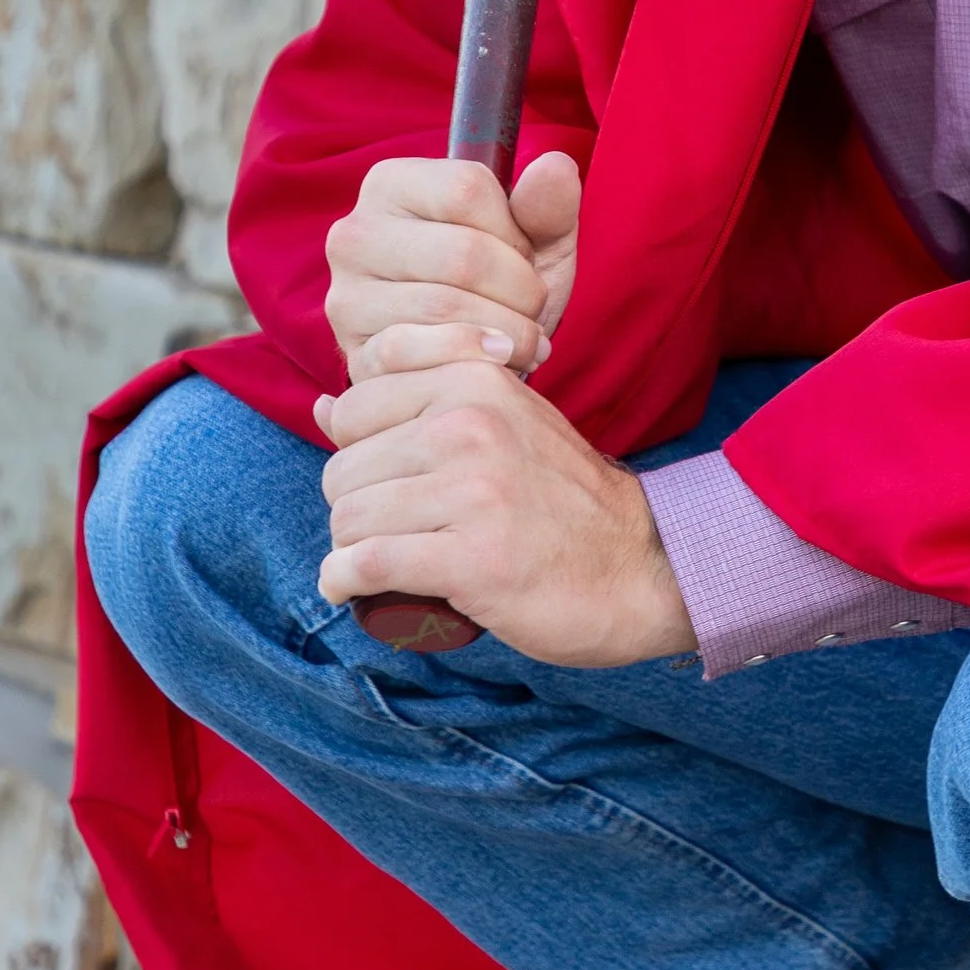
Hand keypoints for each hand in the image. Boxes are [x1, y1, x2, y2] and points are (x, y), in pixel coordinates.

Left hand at [314, 359, 696, 666]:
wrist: (643, 566)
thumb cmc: (563, 501)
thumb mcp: (504, 422)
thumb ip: (423, 400)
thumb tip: (326, 405)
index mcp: (476, 380)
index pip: (354, 404)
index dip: (357, 449)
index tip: (390, 479)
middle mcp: (472, 423)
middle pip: (343, 468)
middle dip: (353, 507)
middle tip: (392, 532)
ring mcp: (473, 490)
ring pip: (349, 518)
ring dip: (351, 550)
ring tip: (386, 561)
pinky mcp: (472, 558)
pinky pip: (365, 564)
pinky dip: (343, 582)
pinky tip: (348, 589)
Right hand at [323, 150, 581, 383]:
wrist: (467, 362)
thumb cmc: (500, 286)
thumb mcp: (536, 240)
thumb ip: (548, 205)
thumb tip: (556, 166)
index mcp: (392, 183)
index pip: (468, 188)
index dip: (514, 230)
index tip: (523, 255)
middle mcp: (355, 233)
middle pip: (463, 253)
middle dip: (520, 288)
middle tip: (532, 308)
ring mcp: (348, 296)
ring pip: (445, 306)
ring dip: (506, 331)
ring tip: (525, 338)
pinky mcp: (355, 351)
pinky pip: (417, 353)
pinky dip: (471, 360)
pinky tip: (494, 362)